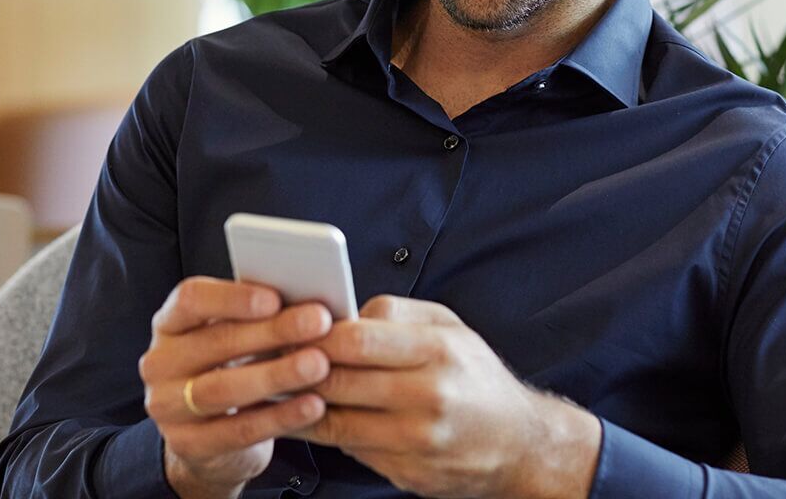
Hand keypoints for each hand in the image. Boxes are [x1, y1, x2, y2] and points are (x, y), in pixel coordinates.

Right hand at [140, 277, 333, 498]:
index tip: (275, 298)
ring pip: (223, 390)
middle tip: (318, 323)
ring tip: (319, 364)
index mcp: (170, 324)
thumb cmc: (230, 371)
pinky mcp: (187, 444)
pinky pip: (237, 432)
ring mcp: (167, 407)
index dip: (232, 297)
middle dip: (271, 332)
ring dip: (276, 375)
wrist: (207, 438)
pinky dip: (278, 417)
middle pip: (215, 342)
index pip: (190, 299)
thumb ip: (258, 318)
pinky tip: (312, 405)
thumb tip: (308, 301)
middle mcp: (160, 363)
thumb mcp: (234, 340)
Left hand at [296, 295, 601, 498]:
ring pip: (335, 421)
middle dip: (297, 368)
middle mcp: (428, 399)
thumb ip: (394, 313)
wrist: (520, 444)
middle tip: (266, 355)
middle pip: (339, 381)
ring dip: (298, 403)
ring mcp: (416, 443)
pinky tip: (305, 416)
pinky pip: (350, 449)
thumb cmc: (476, 376)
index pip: (357, 341)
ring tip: (274, 385)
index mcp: (438, 352)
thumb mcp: (449, 327)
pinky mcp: (407, 474)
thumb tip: (339, 312)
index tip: (288, 327)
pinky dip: (323, 431)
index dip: (314, 334)